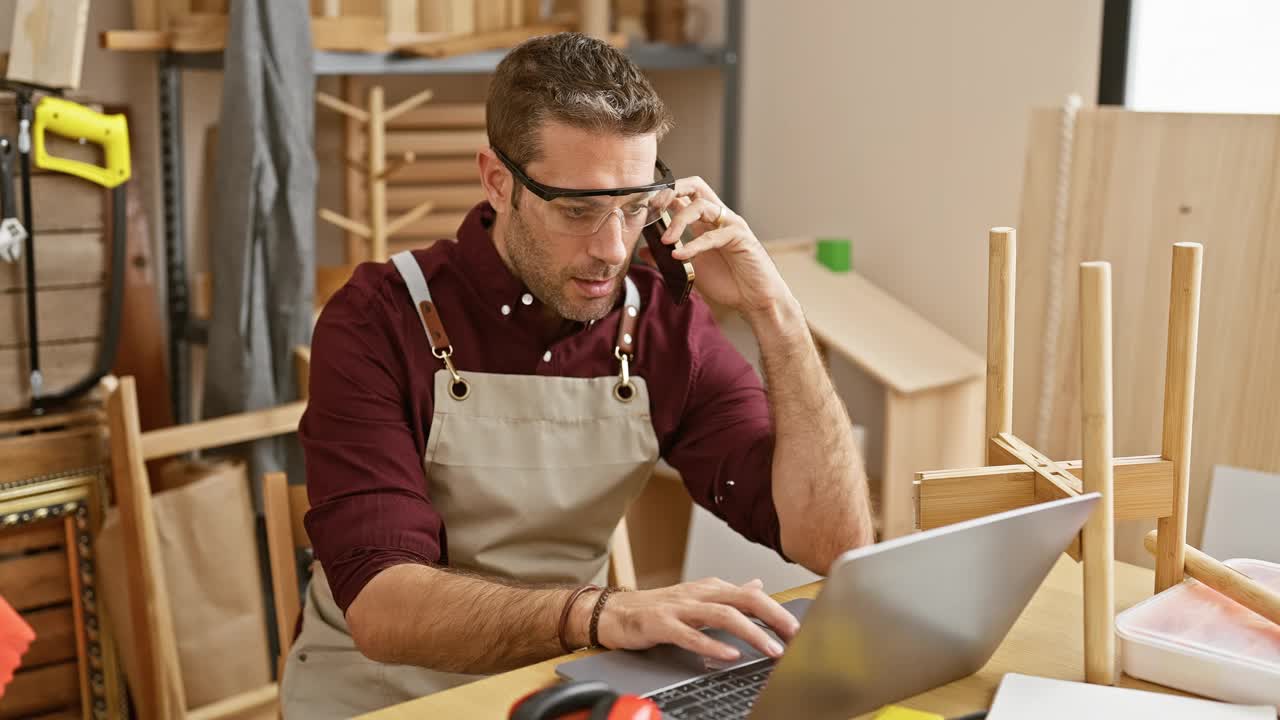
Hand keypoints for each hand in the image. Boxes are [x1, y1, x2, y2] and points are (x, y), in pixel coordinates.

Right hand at [595, 577, 800, 661]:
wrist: (613, 612)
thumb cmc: (657, 608)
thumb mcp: (698, 598)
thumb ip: (729, 594)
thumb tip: (758, 584)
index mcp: (710, 588)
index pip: (751, 595)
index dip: (777, 610)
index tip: (798, 628)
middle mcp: (698, 594)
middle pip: (744, 598)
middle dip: (773, 616)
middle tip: (794, 634)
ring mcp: (680, 608)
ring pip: (722, 614)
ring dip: (751, 632)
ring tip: (771, 649)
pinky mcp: (661, 624)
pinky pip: (691, 634)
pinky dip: (712, 644)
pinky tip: (730, 654)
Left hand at [657, 177, 792, 317]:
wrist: (755, 300)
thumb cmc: (728, 282)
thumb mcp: (690, 270)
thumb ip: (668, 259)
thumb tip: (644, 251)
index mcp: (705, 222)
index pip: (684, 196)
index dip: (663, 196)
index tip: (644, 206)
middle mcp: (718, 218)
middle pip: (696, 186)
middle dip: (673, 189)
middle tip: (655, 204)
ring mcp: (730, 224)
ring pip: (702, 205)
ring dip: (679, 221)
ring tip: (665, 241)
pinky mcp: (741, 237)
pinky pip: (713, 235)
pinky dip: (694, 245)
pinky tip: (680, 256)